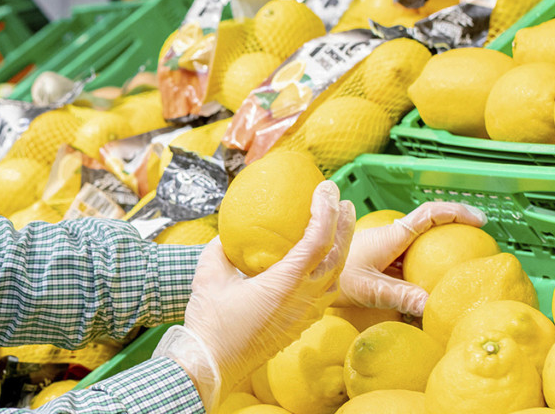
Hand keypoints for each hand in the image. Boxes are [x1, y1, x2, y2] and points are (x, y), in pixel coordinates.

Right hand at [154, 181, 355, 407]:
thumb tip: (228, 234)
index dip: (326, 210)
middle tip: (343, 201)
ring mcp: (306, 314)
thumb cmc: (210, 321)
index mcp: (286, 283)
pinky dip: (330, 271)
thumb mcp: (209, 274)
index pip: (318, 240)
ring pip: (336, 276)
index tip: (326, 189)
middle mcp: (304, 298)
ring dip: (341, 248)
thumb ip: (221, 249)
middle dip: (344, 225)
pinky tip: (321, 262)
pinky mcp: (301, 324)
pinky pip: (326, 293)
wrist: (212, 365)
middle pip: (338, 256)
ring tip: (339, 227)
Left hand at [334, 201, 486, 316]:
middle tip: (481, 242)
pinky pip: (412, 260)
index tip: (479, 218)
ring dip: (441, 250)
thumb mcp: (370, 289)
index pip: (429, 215)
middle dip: (457, 228)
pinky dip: (427, 267)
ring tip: (465, 264)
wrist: (311, 277)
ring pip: (422, 244)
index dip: (456, 212)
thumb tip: (431, 305)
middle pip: (431, 226)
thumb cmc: (337, 278)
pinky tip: (435, 285)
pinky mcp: (385, 260)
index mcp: (392, 236)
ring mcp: (389, 248)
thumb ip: (400, 296)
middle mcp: (393, 237)